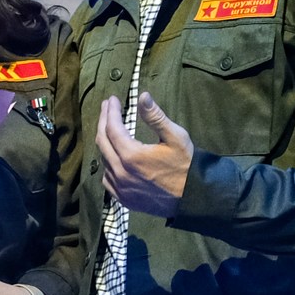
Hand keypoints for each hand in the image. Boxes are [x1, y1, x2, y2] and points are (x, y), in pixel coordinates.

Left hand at [96, 92, 192, 217]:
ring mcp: (120, 188)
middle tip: (107, 107)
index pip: (112, 128)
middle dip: (103, 121)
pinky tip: (113, 157)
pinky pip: (107, 179)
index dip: (111, 111)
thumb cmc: (186, 165)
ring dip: (105, 142)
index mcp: (131, 155)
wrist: (192, 198)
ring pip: (103, 160)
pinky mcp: (123, 199)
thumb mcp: (176, 137)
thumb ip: (156, 117)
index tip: (112, 99)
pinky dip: (108, 164)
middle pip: (102, 141)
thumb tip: (142, 96)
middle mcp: (120, 172)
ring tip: (110, 129)